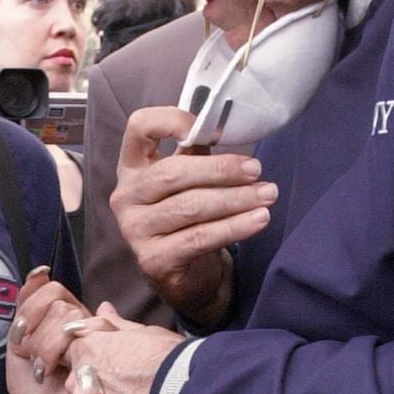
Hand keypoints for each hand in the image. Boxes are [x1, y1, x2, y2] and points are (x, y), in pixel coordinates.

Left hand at [7, 267, 116, 393]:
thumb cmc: (30, 383)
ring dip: (43, 346)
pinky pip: (78, 338)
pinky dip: (55, 355)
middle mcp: (82, 324)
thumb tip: (40, 271)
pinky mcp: (100, 358)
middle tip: (31, 357)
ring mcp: (93, 341)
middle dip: (35, 332)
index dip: (31, 308)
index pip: (52, 289)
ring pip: (67, 318)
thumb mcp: (19, 339)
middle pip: (59, 304)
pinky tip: (53, 373)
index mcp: (64, 316)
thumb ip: (26, 304)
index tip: (20, 335)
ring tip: (42, 369)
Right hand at [111, 105, 278, 323]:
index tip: (206, 127)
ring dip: (236, 199)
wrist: (184, 274)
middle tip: (256, 171)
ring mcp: (135, 230)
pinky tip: (258, 220)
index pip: (139, 127)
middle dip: (222, 170)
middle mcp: (126, 197)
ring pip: (190, 207)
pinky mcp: (153, 260)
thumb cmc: (188, 218)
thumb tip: (227, 125)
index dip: (171, 119)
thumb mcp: (190, 180)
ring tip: (267, 195)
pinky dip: (234, 227)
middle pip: (173, 172)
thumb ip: (198, 153)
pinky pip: (199, 238)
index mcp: (133, 167)